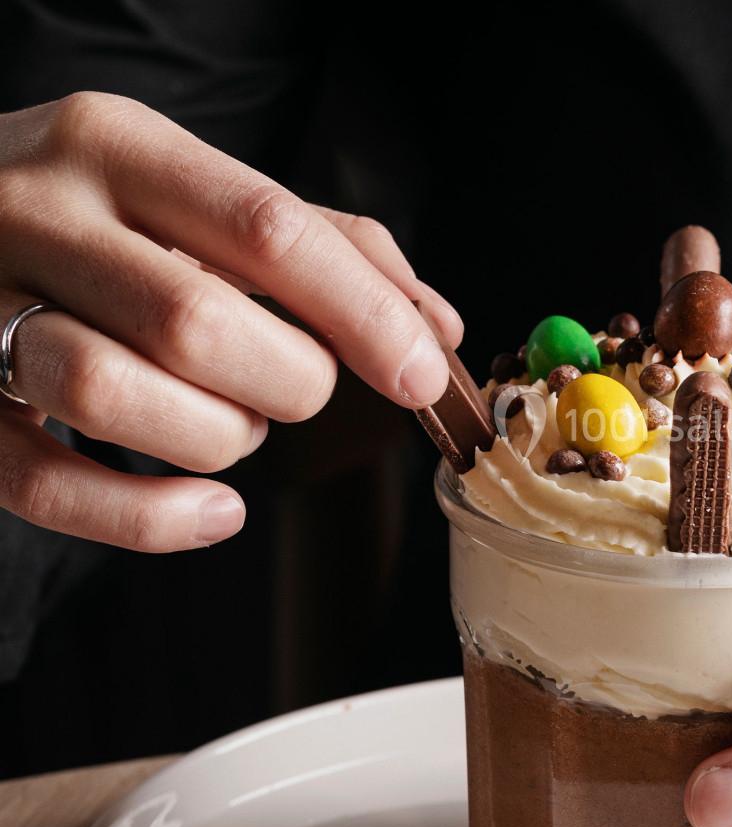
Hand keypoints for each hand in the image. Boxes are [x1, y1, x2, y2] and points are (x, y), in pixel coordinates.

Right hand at [0, 92, 462, 551]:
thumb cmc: (97, 215)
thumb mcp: (197, 192)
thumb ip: (323, 245)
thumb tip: (433, 325)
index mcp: (114, 145)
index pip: (268, 229)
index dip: (362, 312)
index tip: (419, 371)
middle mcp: (34, 212)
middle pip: (197, 324)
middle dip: (286, 381)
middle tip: (295, 386)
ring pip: (113, 396)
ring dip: (215, 437)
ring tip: (229, 423)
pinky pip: (46, 486)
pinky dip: (150, 519)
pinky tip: (212, 512)